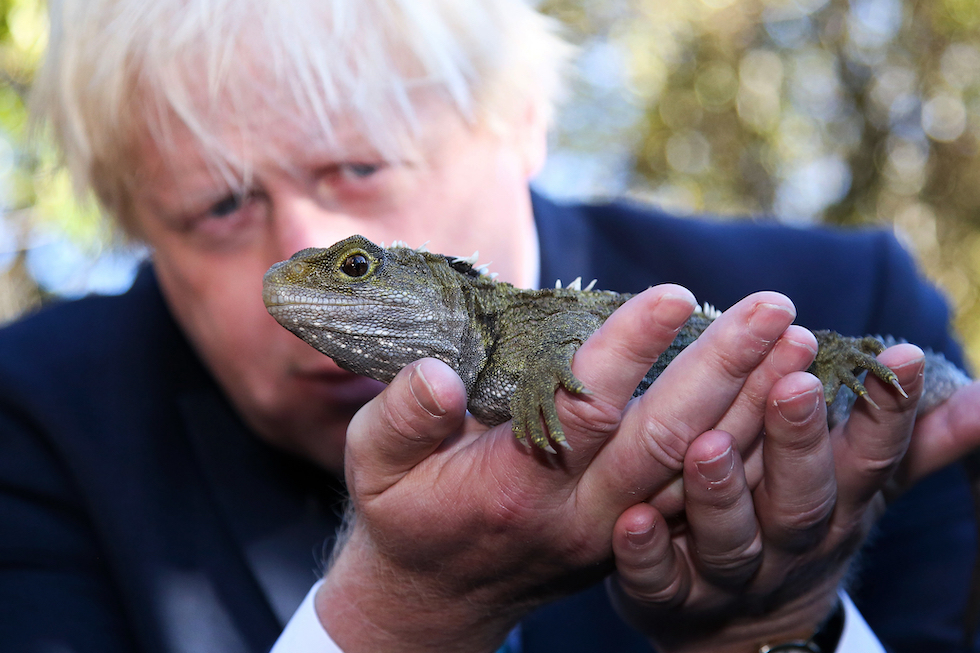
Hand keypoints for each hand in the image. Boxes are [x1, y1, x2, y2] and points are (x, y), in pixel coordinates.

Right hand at [313, 286, 811, 652]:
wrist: (438, 599)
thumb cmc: (405, 515)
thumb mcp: (375, 465)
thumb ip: (401, 418)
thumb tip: (438, 374)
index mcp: (516, 485)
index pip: (585, 411)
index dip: (629, 352)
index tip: (674, 295)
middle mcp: (579, 511)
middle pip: (665, 437)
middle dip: (724, 370)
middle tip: (775, 307)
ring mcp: (615, 528)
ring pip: (698, 467)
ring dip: (752, 404)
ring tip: (799, 340)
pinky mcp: (633, 532)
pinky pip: (701, 486)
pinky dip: (745, 441)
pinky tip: (778, 393)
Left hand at [608, 343, 926, 652]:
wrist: (744, 633)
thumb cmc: (798, 527)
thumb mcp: (857, 489)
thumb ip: (909, 443)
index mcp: (832, 506)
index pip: (867, 459)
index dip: (886, 414)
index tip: (901, 358)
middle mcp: (787, 543)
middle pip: (800, 497)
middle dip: (798, 443)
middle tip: (793, 384)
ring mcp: (728, 577)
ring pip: (730, 541)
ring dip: (720, 496)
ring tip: (706, 447)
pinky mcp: (668, 601)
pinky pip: (658, 582)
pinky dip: (646, 555)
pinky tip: (633, 521)